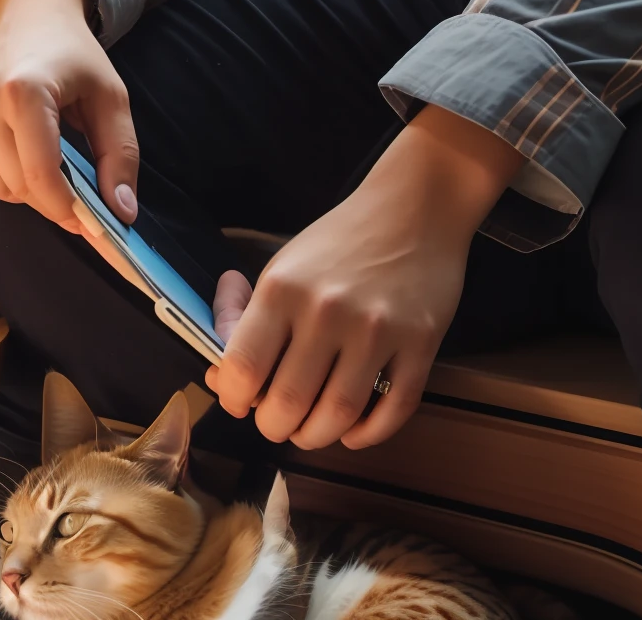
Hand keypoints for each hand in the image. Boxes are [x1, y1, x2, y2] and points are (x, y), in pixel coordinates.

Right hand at [0, 0, 140, 234]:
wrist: (28, 11)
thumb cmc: (73, 54)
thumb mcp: (110, 96)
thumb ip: (120, 155)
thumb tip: (121, 214)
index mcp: (23, 90)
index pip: (40, 176)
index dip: (67, 208)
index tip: (90, 220)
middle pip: (17, 187)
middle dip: (51, 196)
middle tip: (74, 180)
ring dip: (23, 187)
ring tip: (45, 153)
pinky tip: (14, 148)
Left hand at [203, 107, 521, 452]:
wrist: (416, 205)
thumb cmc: (340, 241)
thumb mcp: (282, 267)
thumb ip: (248, 322)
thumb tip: (219, 377)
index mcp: (283, 288)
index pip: (242, 369)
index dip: (233, 399)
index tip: (240, 401)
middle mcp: (327, 310)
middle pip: (287, 405)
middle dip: (275, 426)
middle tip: (279, 419)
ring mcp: (378, 330)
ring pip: (338, 418)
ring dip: (317, 437)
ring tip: (312, 427)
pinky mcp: (421, 343)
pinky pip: (392, 412)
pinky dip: (367, 434)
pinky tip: (354, 428)